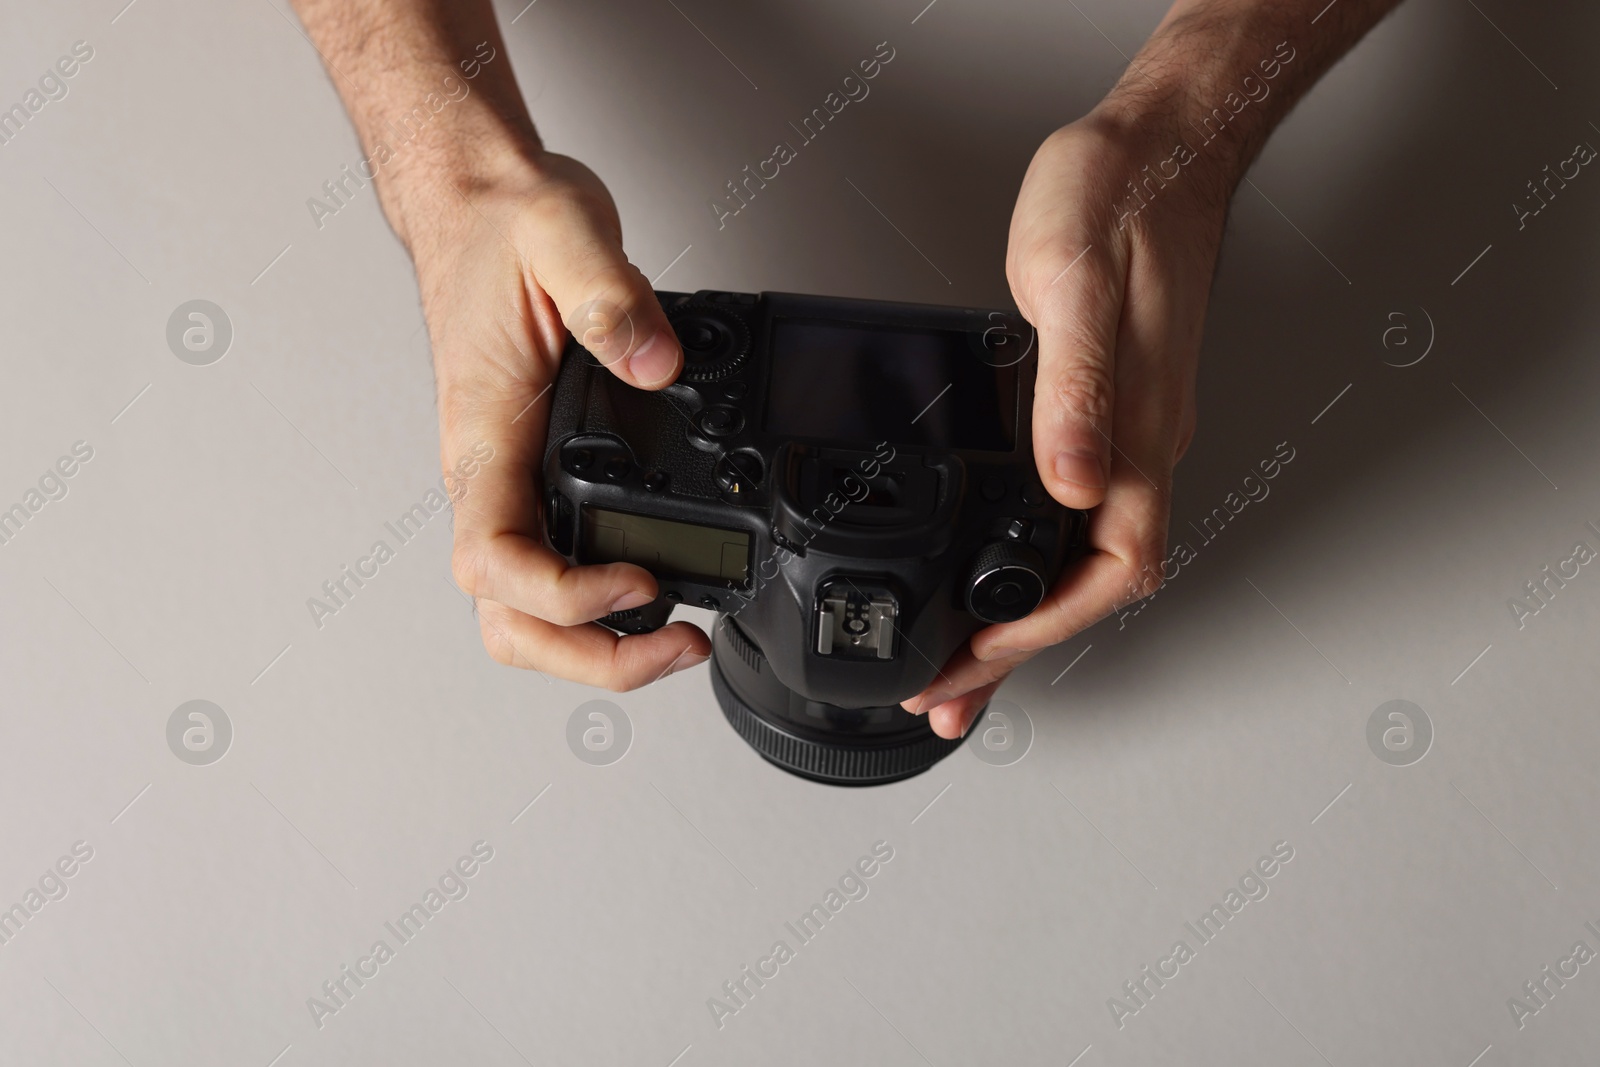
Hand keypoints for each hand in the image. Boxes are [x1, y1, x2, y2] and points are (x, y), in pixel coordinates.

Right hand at [408, 149, 711, 687]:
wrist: (473, 204)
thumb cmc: (499, 226)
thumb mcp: (562, 234)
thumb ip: (609, 298)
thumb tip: (656, 364)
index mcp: (483, 434)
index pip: (494, 559)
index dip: (563, 596)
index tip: (638, 582)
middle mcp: (487, 473)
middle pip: (506, 617)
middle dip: (588, 656)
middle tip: (676, 644)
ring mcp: (506, 482)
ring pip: (521, 610)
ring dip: (590, 646)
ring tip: (673, 638)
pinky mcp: (531, 474)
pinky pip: (547, 565)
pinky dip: (593, 605)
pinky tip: (650, 590)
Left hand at [903, 105, 1232, 737]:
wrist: (1158, 147)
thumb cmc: (1122, 201)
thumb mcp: (1077, 288)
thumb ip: (1075, 391)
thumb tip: (1067, 484)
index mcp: (1138, 432)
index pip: (1106, 573)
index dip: (1041, 631)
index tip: (974, 662)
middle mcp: (1138, 445)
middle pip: (1088, 587)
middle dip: (1017, 651)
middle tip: (949, 694)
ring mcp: (1126, 431)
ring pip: (1076, 555)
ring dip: (1020, 614)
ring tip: (960, 658)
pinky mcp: (1106, 408)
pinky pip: (1068, 510)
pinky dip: (1023, 554)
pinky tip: (992, 559)